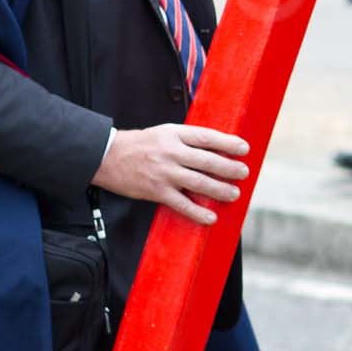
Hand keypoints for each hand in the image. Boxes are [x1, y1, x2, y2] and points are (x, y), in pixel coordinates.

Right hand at [92, 123, 250, 227]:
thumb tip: (218, 148)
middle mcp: (171, 153)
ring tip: (234, 193)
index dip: (228, 143)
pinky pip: (181, 204)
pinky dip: (197, 212)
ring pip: (198, 183)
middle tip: (243, 173)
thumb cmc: (140, 144)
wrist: (106, 157)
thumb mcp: (165, 132)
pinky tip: (210, 217)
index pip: (206, 137)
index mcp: (174, 135)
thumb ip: (188, 139)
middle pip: (207, 161)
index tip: (244, 149)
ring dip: (219, 190)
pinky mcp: (156, 191)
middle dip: (229, 168)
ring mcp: (164, 173)